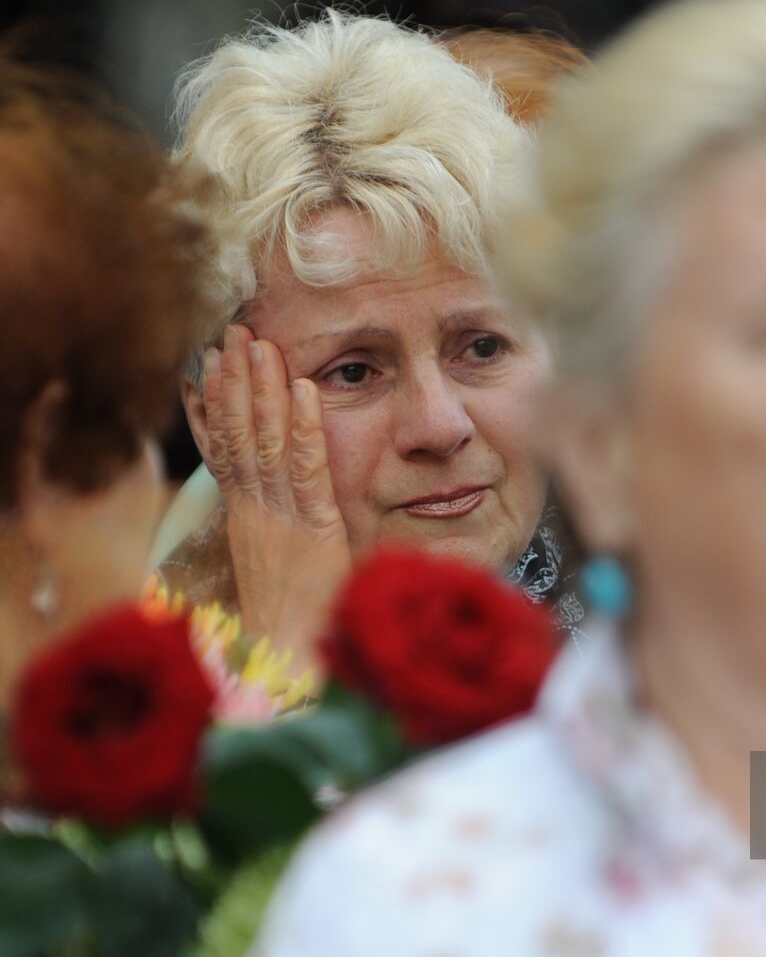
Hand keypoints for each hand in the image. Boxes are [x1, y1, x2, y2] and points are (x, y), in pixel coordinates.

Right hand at [202, 325, 351, 671]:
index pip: (226, 456)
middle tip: (233, 334)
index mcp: (246, 526)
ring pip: (267, 444)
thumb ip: (286, 544)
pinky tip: (303, 390)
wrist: (292, 676)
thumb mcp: (284, 579)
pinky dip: (305, 427)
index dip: (216, 410)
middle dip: (237, 383)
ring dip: (262, 391)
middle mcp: (256, 517)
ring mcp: (280, 521)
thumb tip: (290, 526)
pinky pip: (308, 469)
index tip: (208, 369)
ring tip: (257, 344)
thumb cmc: (298, 634)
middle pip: (241, 438)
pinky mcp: (314, 531)